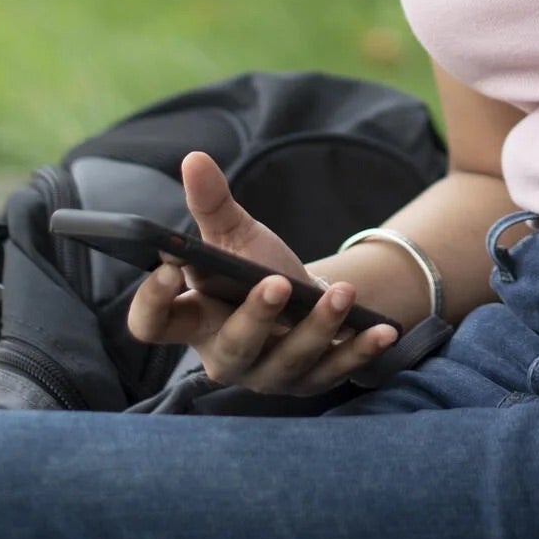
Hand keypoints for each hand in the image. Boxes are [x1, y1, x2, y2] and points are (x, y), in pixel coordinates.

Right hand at [120, 152, 401, 393]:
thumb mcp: (234, 236)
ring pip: (290, 360)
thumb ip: (211, 204)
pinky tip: (384, 330)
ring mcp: (272, 374)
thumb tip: (194, 159)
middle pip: (232, 347)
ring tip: (342, 292)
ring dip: (317, 328)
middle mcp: (227, 356)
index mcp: (195, 321)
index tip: (170, 269)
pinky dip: (362, 351)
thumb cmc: (255, 267)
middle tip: (276, 282)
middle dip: (255, 318)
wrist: (303, 300)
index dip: (154, 304)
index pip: (154, 325)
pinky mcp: (314, 380)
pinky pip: (338, 370)